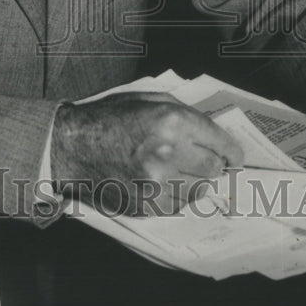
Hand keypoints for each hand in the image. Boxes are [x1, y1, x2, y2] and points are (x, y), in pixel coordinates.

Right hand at [50, 92, 242, 215]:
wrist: (71, 147)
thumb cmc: (107, 119)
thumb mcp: (147, 100)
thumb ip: (183, 113)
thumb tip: (211, 132)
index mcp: (171, 122)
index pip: (220, 142)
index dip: (232, 151)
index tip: (234, 156)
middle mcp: (169, 154)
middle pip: (214, 169)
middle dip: (212, 163)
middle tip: (202, 159)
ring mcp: (158, 184)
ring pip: (199, 190)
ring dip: (194, 180)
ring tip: (175, 169)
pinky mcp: (147, 205)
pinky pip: (179, 205)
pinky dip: (177, 195)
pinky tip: (161, 181)